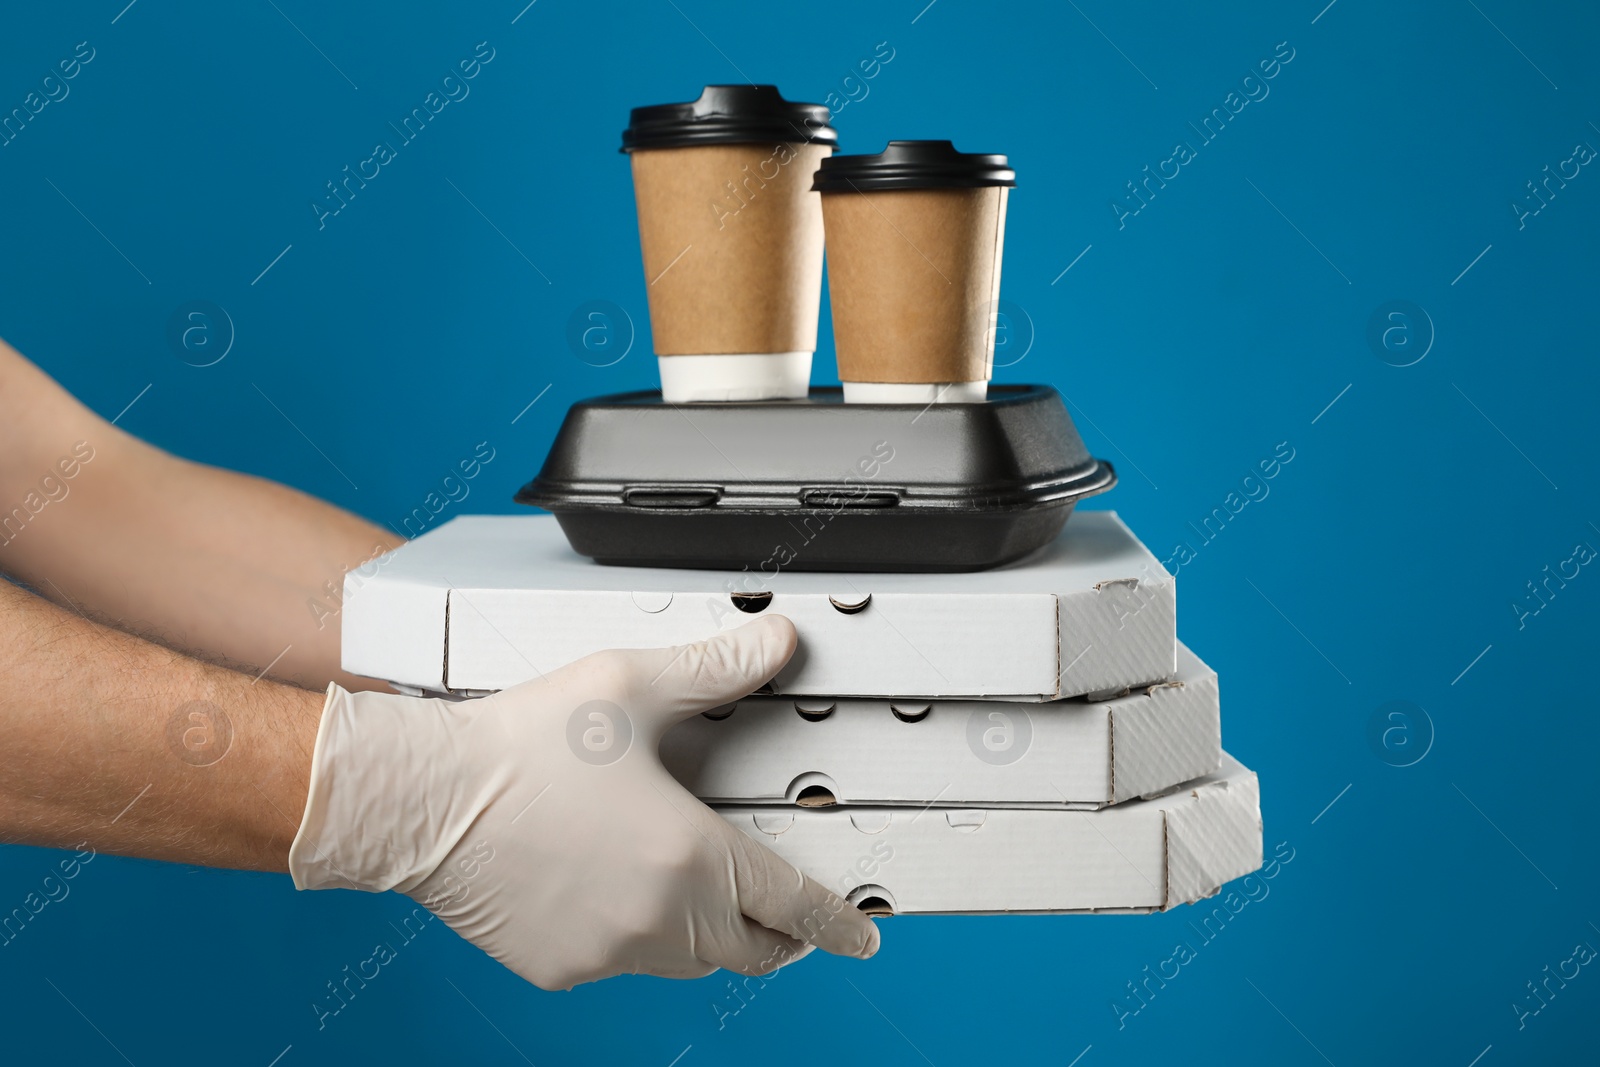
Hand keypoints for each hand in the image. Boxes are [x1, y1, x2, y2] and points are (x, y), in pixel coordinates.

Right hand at [289, 615, 879, 988]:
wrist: (421, 800)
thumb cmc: (519, 744)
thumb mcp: (629, 686)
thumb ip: (716, 668)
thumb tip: (777, 642)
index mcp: (688, 856)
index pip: (792, 905)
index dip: (835, 922)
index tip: (860, 935)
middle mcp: (656, 919)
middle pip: (748, 951)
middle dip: (779, 937)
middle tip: (788, 917)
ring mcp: (606, 952)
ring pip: (689, 962)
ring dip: (710, 937)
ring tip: (701, 892)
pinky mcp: (560, 968)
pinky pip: (623, 964)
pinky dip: (639, 940)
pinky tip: (618, 893)